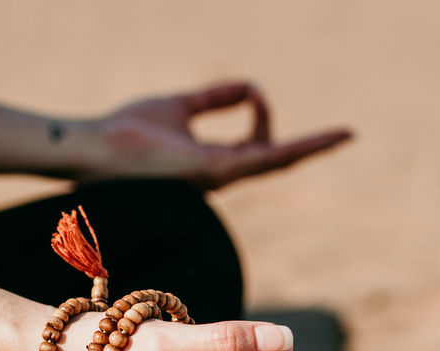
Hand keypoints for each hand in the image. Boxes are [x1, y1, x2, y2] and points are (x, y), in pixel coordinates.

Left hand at [76, 81, 351, 189]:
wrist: (94, 148)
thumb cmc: (127, 131)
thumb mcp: (180, 105)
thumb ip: (214, 97)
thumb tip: (250, 85)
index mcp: (210, 161)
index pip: (255, 147)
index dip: (266, 119)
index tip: (257, 91)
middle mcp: (218, 175)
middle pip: (275, 160)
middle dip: (310, 148)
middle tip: (345, 134)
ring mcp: (218, 177)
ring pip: (276, 162)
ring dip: (311, 147)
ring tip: (345, 135)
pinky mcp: (212, 172)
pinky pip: (263, 158)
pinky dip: (292, 145)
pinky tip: (317, 139)